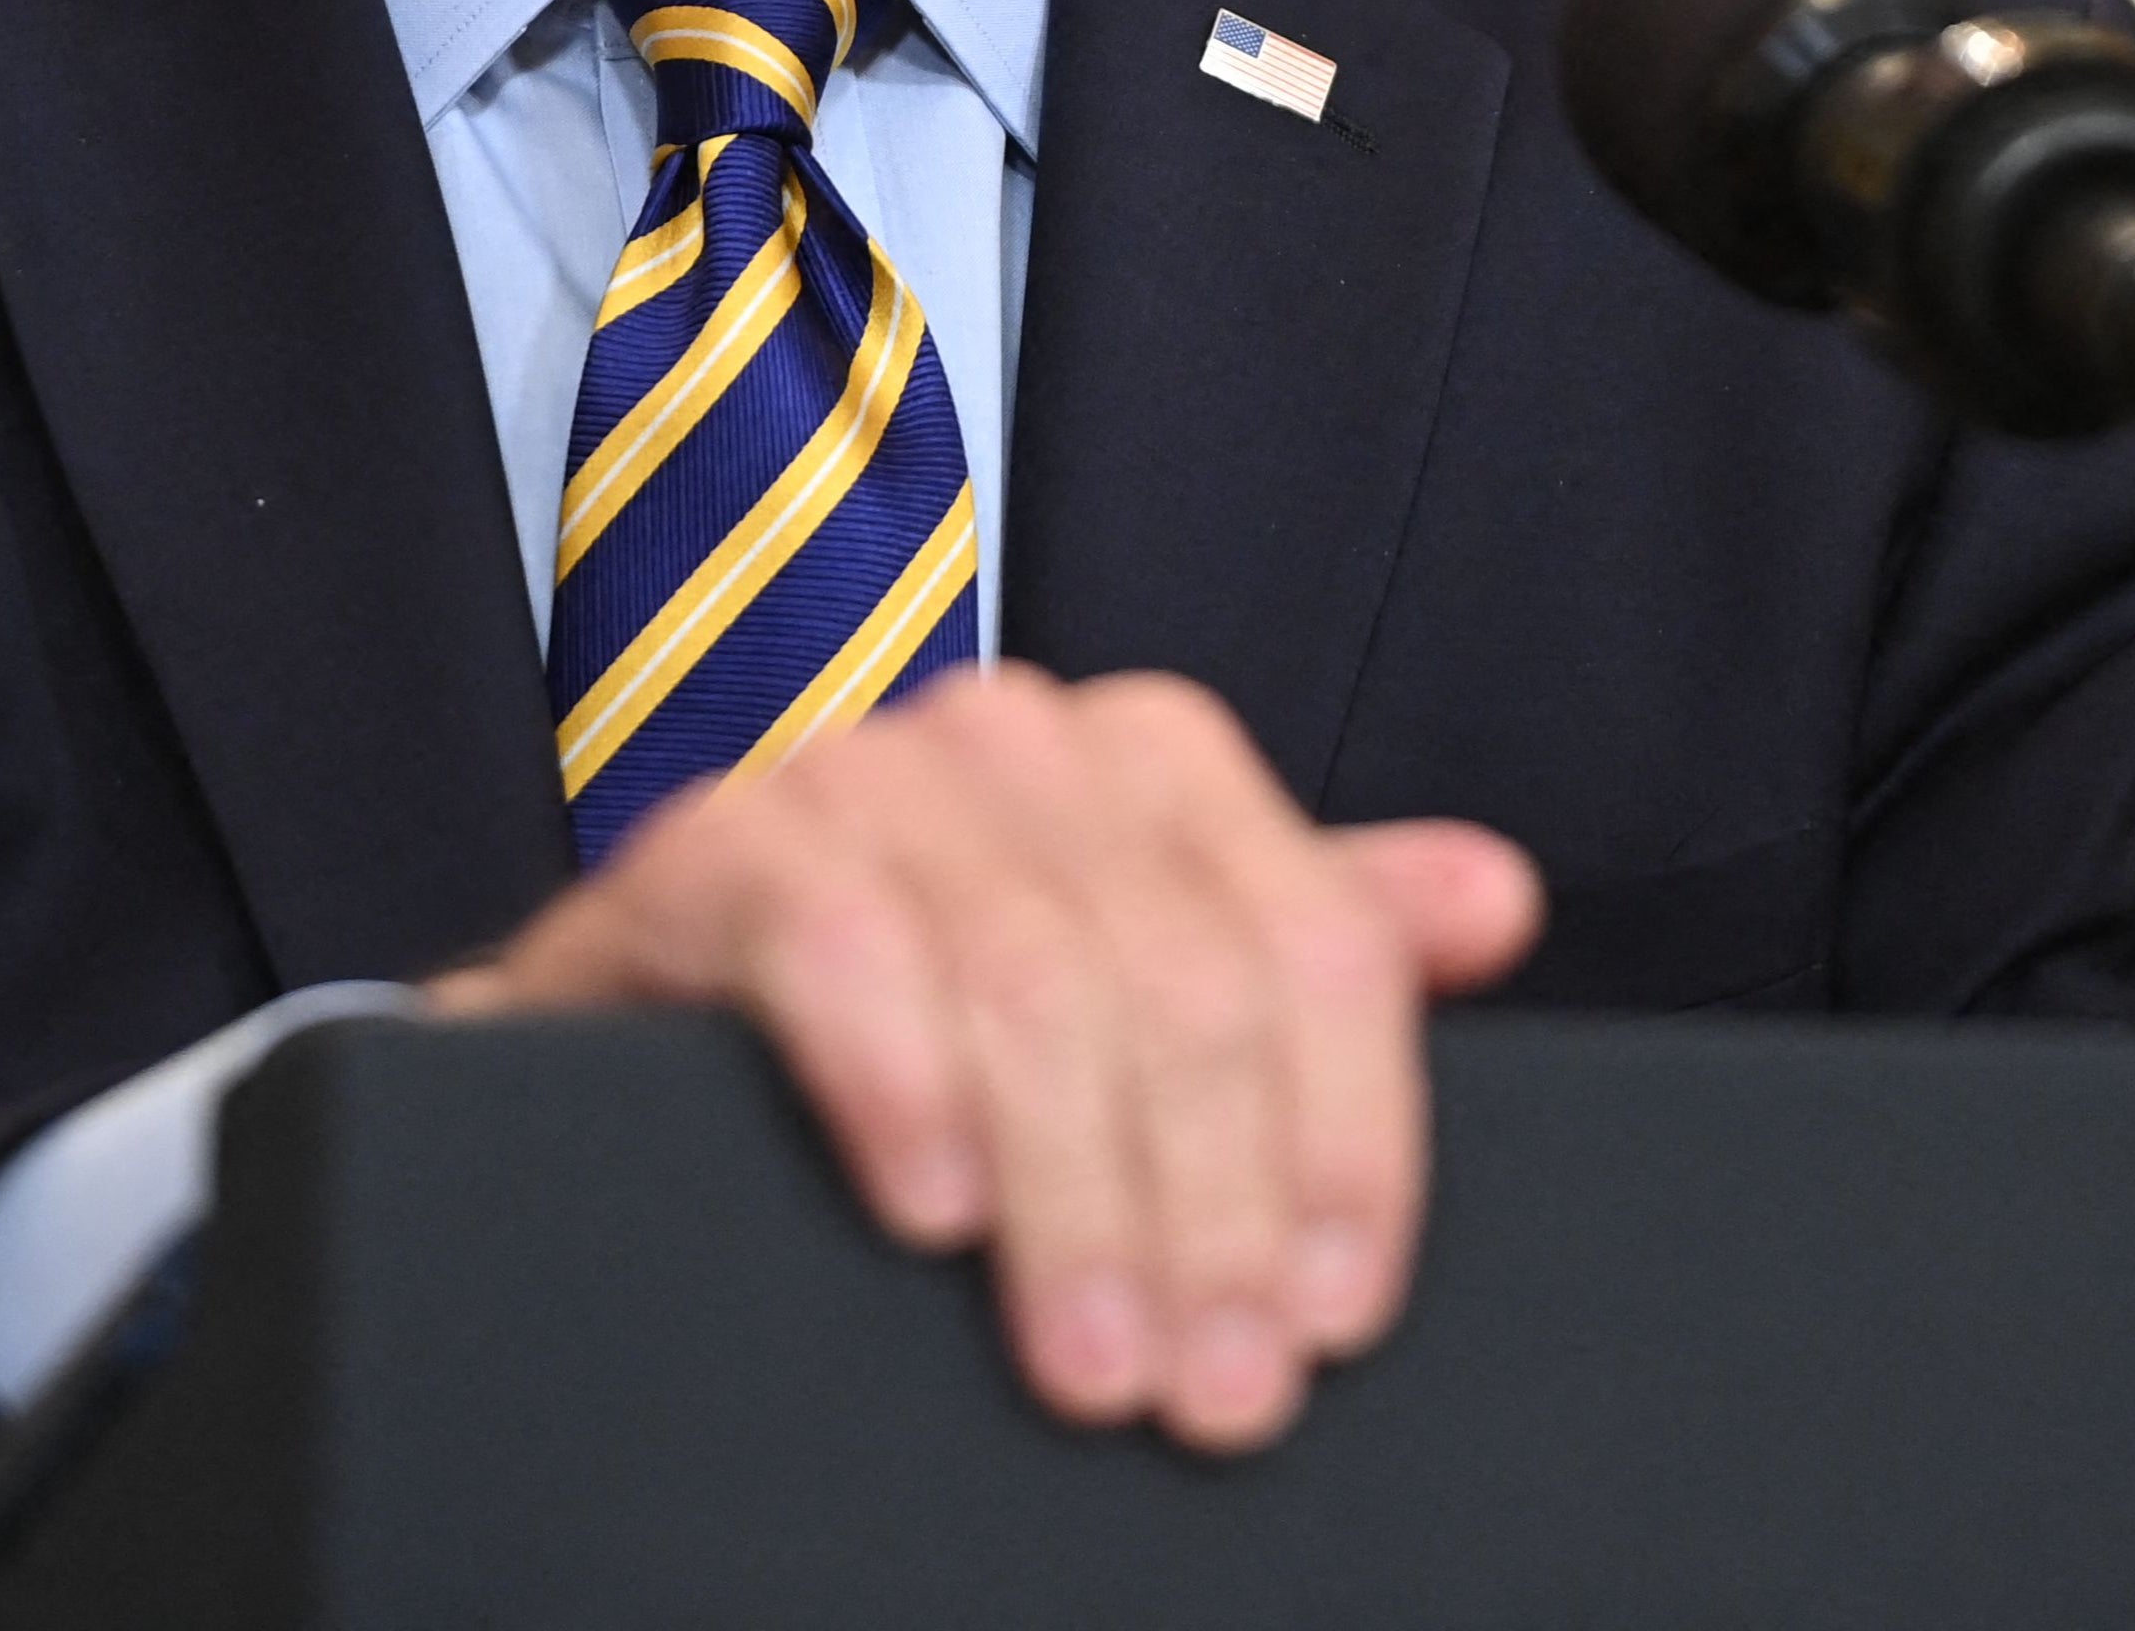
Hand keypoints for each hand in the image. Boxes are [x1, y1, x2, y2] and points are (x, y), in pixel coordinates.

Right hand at [430, 664, 1539, 1449]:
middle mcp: (1016, 740)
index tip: (1332, 1317)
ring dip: (1071, 1195)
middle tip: (1208, 1393)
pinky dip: (895, 1077)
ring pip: (1028, 970)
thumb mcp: (1131, 1008)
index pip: (1315, 936)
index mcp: (1150, 761)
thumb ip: (1304, 946)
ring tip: (1087, 1363)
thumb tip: (1494, 894)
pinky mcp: (709, 842)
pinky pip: (827, 933)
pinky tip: (930, 1209)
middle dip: (1208, 1210)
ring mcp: (857, 775)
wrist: (640, 1056)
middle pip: (1181, 974)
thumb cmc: (921, 1042)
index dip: (1345, 1138)